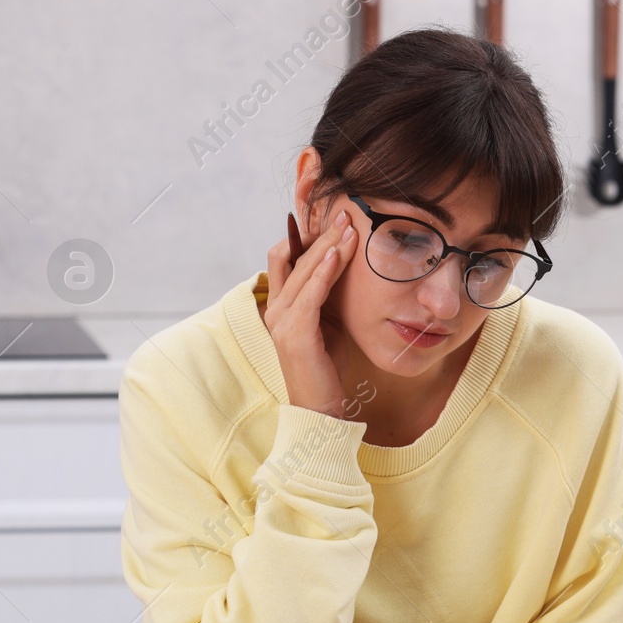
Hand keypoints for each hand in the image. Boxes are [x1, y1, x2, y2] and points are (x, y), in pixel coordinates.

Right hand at [261, 207, 356, 417]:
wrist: (320, 409)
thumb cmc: (326, 368)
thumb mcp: (327, 323)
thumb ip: (326, 296)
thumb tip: (343, 265)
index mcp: (280, 306)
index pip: (286, 259)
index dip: (305, 237)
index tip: (333, 220)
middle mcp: (275, 310)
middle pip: (294, 258)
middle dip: (321, 234)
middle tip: (344, 214)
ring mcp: (281, 322)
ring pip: (303, 272)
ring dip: (327, 247)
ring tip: (348, 228)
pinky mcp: (295, 334)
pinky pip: (310, 295)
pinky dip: (323, 272)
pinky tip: (336, 255)